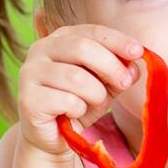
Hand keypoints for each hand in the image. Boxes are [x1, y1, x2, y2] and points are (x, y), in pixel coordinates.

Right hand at [16, 25, 143, 155]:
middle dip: (110, 66)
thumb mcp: (104, 85)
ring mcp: (30, 73)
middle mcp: (40, 49)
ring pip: (76, 77)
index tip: (139, 52)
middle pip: (82, 48)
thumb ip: (119, 72)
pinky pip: (66, 101)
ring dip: (95, 94)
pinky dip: (79, 110)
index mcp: (60, 38)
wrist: (53, 136)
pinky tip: (73, 115)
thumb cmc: (78, 104)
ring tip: (94, 104)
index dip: (117, 40)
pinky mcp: (28, 99)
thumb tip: (135, 66)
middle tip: (125, 83)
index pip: (92, 31)